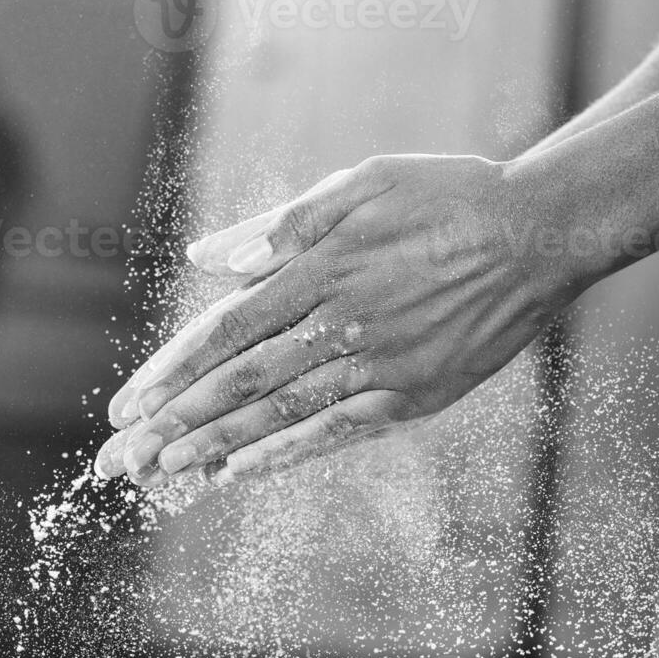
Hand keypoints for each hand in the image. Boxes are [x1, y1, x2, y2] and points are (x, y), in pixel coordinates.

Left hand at [93, 154, 592, 484]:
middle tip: (117, 459)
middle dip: (169, 423)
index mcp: (319, 268)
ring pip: (277, 416)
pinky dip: (282, 455)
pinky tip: (238, 473)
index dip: (169, 370)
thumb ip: (281, 225)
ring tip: (158, 473)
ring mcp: (376, 367)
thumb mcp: (360, 184)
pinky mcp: (412, 396)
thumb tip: (208, 257)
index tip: (124, 402)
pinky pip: (335, 432)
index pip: (223, 330)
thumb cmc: (447, 196)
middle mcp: (338, 325)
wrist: (541, 235)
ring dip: (211, 448)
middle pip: (236, 383)